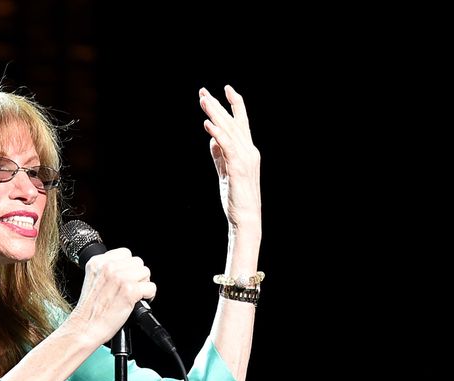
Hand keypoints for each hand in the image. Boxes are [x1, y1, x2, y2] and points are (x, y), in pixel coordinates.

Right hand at [65, 247, 155, 346]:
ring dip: (143, 285)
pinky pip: (151, 287)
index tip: (126, 277)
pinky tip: (138, 301)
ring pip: (146, 273)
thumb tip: (125, 268)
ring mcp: (120, 278)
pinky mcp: (130, 291)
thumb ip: (106, 271)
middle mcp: (109, 267)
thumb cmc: (89, 310)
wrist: (85, 327)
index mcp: (97, 262)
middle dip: (137, 275)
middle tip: (130, 288)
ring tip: (134, 295)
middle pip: (138, 262)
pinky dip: (149, 296)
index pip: (125, 253)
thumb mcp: (92, 280)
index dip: (128, 267)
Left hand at [200, 85, 260, 232]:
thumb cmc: (236, 198)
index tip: (225, 89)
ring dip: (216, 114)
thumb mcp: (226, 172)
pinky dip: (217, 133)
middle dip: (218, 106)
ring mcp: (245, 159)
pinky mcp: (237, 168)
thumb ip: (219, 155)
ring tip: (204, 101)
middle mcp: (249, 151)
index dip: (234, 105)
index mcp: (248, 151)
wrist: (246, 218)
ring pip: (230, 130)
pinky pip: (227, 146)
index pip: (241, 123)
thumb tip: (212, 139)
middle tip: (204, 92)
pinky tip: (207, 124)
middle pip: (233, 122)